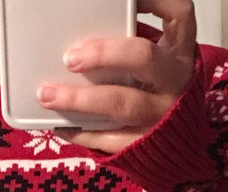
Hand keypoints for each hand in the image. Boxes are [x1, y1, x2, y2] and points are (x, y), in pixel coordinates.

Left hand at [37, 0, 197, 154]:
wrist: (179, 143)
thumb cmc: (156, 90)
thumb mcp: (154, 60)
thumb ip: (129, 42)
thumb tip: (81, 27)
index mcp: (177, 50)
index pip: (178, 12)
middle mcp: (174, 80)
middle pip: (143, 58)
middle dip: (104, 54)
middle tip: (70, 57)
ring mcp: (161, 115)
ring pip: (121, 104)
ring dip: (81, 100)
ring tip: (48, 95)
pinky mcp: (146, 143)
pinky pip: (111, 139)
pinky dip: (82, 133)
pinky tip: (61, 125)